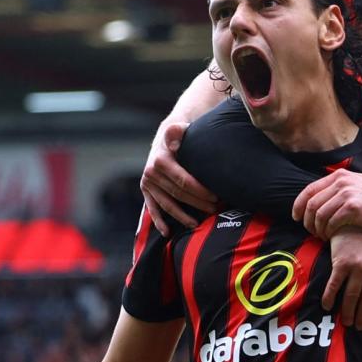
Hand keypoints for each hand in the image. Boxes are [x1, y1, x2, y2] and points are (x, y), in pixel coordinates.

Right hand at [140, 117, 218, 233]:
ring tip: (198, 224)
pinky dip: (159, 221)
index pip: (183, 180)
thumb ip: (176, 132)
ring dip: (182, 216)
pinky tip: (168, 232)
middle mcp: (151, 173)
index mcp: (160, 160)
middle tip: (215, 209)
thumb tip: (174, 146)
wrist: (164, 139)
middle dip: (197, 203)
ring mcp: (147, 183)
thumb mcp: (179, 129)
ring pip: (167, 205)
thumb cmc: (179, 136)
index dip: (200, 190)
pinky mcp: (146, 191)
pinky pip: (152, 209)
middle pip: (178, 194)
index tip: (215, 196)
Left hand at [292, 170, 361, 240]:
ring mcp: (347, 194)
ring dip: (317, 229)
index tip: (296, 217)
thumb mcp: (359, 185)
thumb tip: (320, 194)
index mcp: (340, 176)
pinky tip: (331, 237)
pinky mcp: (352, 208)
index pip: (309, 190)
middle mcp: (341, 182)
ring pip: (319, 215)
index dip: (299, 205)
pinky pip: (330, 223)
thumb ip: (340, 186)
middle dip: (307, 221)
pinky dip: (327, 232)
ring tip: (322, 236)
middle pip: (311, 204)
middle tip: (311, 231)